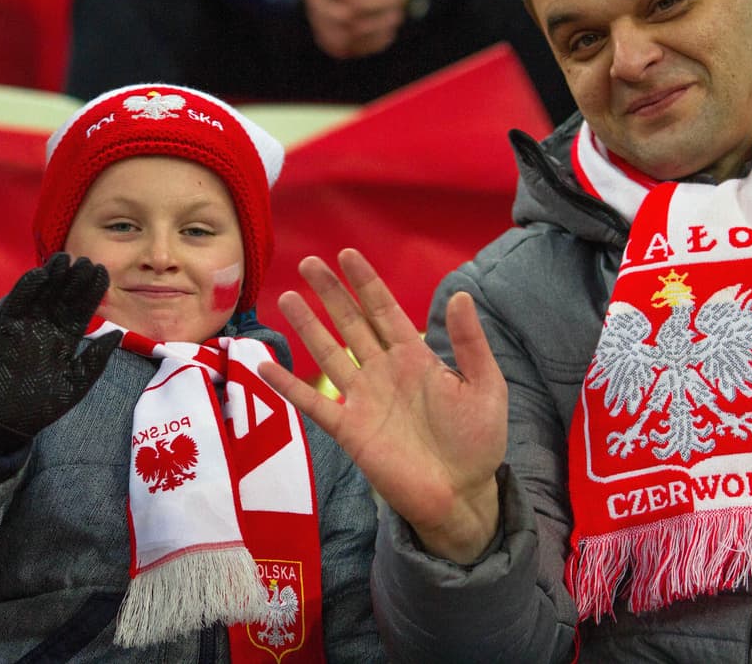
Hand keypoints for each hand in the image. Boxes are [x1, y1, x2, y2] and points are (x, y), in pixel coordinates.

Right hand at [0, 253, 122, 452]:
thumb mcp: (77, 382)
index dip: (92, 291)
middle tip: (86, 260)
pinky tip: (39, 274)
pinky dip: (26, 289)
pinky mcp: (6, 329)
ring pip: (41, 294)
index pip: (81, 308)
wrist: (10, 421)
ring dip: (51, 276)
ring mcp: (26, 326)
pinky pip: (16, 305)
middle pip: (63, 296)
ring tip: (64, 258)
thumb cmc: (46, 404)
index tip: (103, 272)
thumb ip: (95, 359)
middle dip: (74, 278)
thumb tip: (117, 335)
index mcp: (66, 337)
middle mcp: (47, 326)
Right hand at [258, 249, 506, 562]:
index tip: (347, 254)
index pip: (385, 310)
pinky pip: (312, 403)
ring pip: (328, 354)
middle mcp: (383, 371)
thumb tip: (460, 294)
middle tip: (309, 262)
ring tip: (288, 298)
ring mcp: (363, 399)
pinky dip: (288, 386)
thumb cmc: (476, 441)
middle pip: (351, 323)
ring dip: (308, 326)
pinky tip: (265, 366)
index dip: (366, 283)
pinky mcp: (348, 429)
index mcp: (415, 357)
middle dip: (331, 293)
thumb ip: (470, 343)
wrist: (460, 495)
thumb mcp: (485, 387)